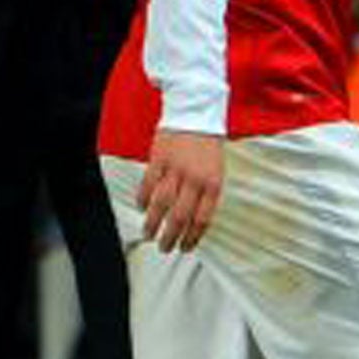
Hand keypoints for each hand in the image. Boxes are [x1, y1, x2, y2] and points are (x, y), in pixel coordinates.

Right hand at [137, 129, 223, 251]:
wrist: (196, 110)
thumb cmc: (207, 142)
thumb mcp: (216, 170)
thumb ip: (206, 193)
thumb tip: (194, 219)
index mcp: (213, 183)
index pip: (202, 219)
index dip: (192, 238)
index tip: (185, 247)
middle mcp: (195, 178)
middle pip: (180, 216)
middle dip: (171, 237)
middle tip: (165, 248)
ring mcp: (176, 169)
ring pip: (162, 204)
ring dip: (153, 223)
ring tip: (149, 234)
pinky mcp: (159, 159)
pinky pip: (148, 184)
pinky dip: (143, 199)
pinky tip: (141, 208)